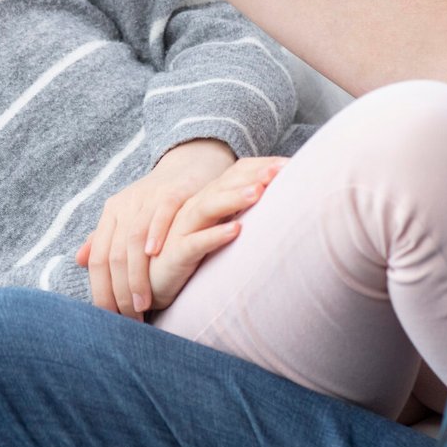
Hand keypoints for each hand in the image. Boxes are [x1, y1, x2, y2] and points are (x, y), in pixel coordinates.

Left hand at [75, 139, 234, 319]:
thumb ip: (105, 239)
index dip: (101, 290)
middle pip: (113, 254)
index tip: (110, 318)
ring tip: (143, 303)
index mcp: (111, 214)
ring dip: (136, 276)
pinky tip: (156, 257)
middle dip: (119, 291)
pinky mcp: (172, 193)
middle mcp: (125, 206)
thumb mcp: (129, 218)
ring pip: (133, 240)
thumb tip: (79, 261)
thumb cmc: (159, 201)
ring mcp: (147, 199)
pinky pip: (161, 215)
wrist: (190, 165)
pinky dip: (156, 235)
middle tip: (129, 320)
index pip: (99, 258)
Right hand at [147, 156, 287, 312]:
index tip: (289, 164)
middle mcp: (195, 209)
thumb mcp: (220, 229)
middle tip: (280, 170)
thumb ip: (243, 214)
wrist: (157, 282)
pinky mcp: (177, 254)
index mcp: (208, 200)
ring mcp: (184, 230)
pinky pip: (195, 243)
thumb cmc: (195, 254)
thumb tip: (284, 206)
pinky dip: (215, 236)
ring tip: (258, 192)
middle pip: (224, 185)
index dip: (260, 168)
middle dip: (252, 176)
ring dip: (233, 199)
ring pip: (208, 208)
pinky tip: (235, 230)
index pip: (234, 175)